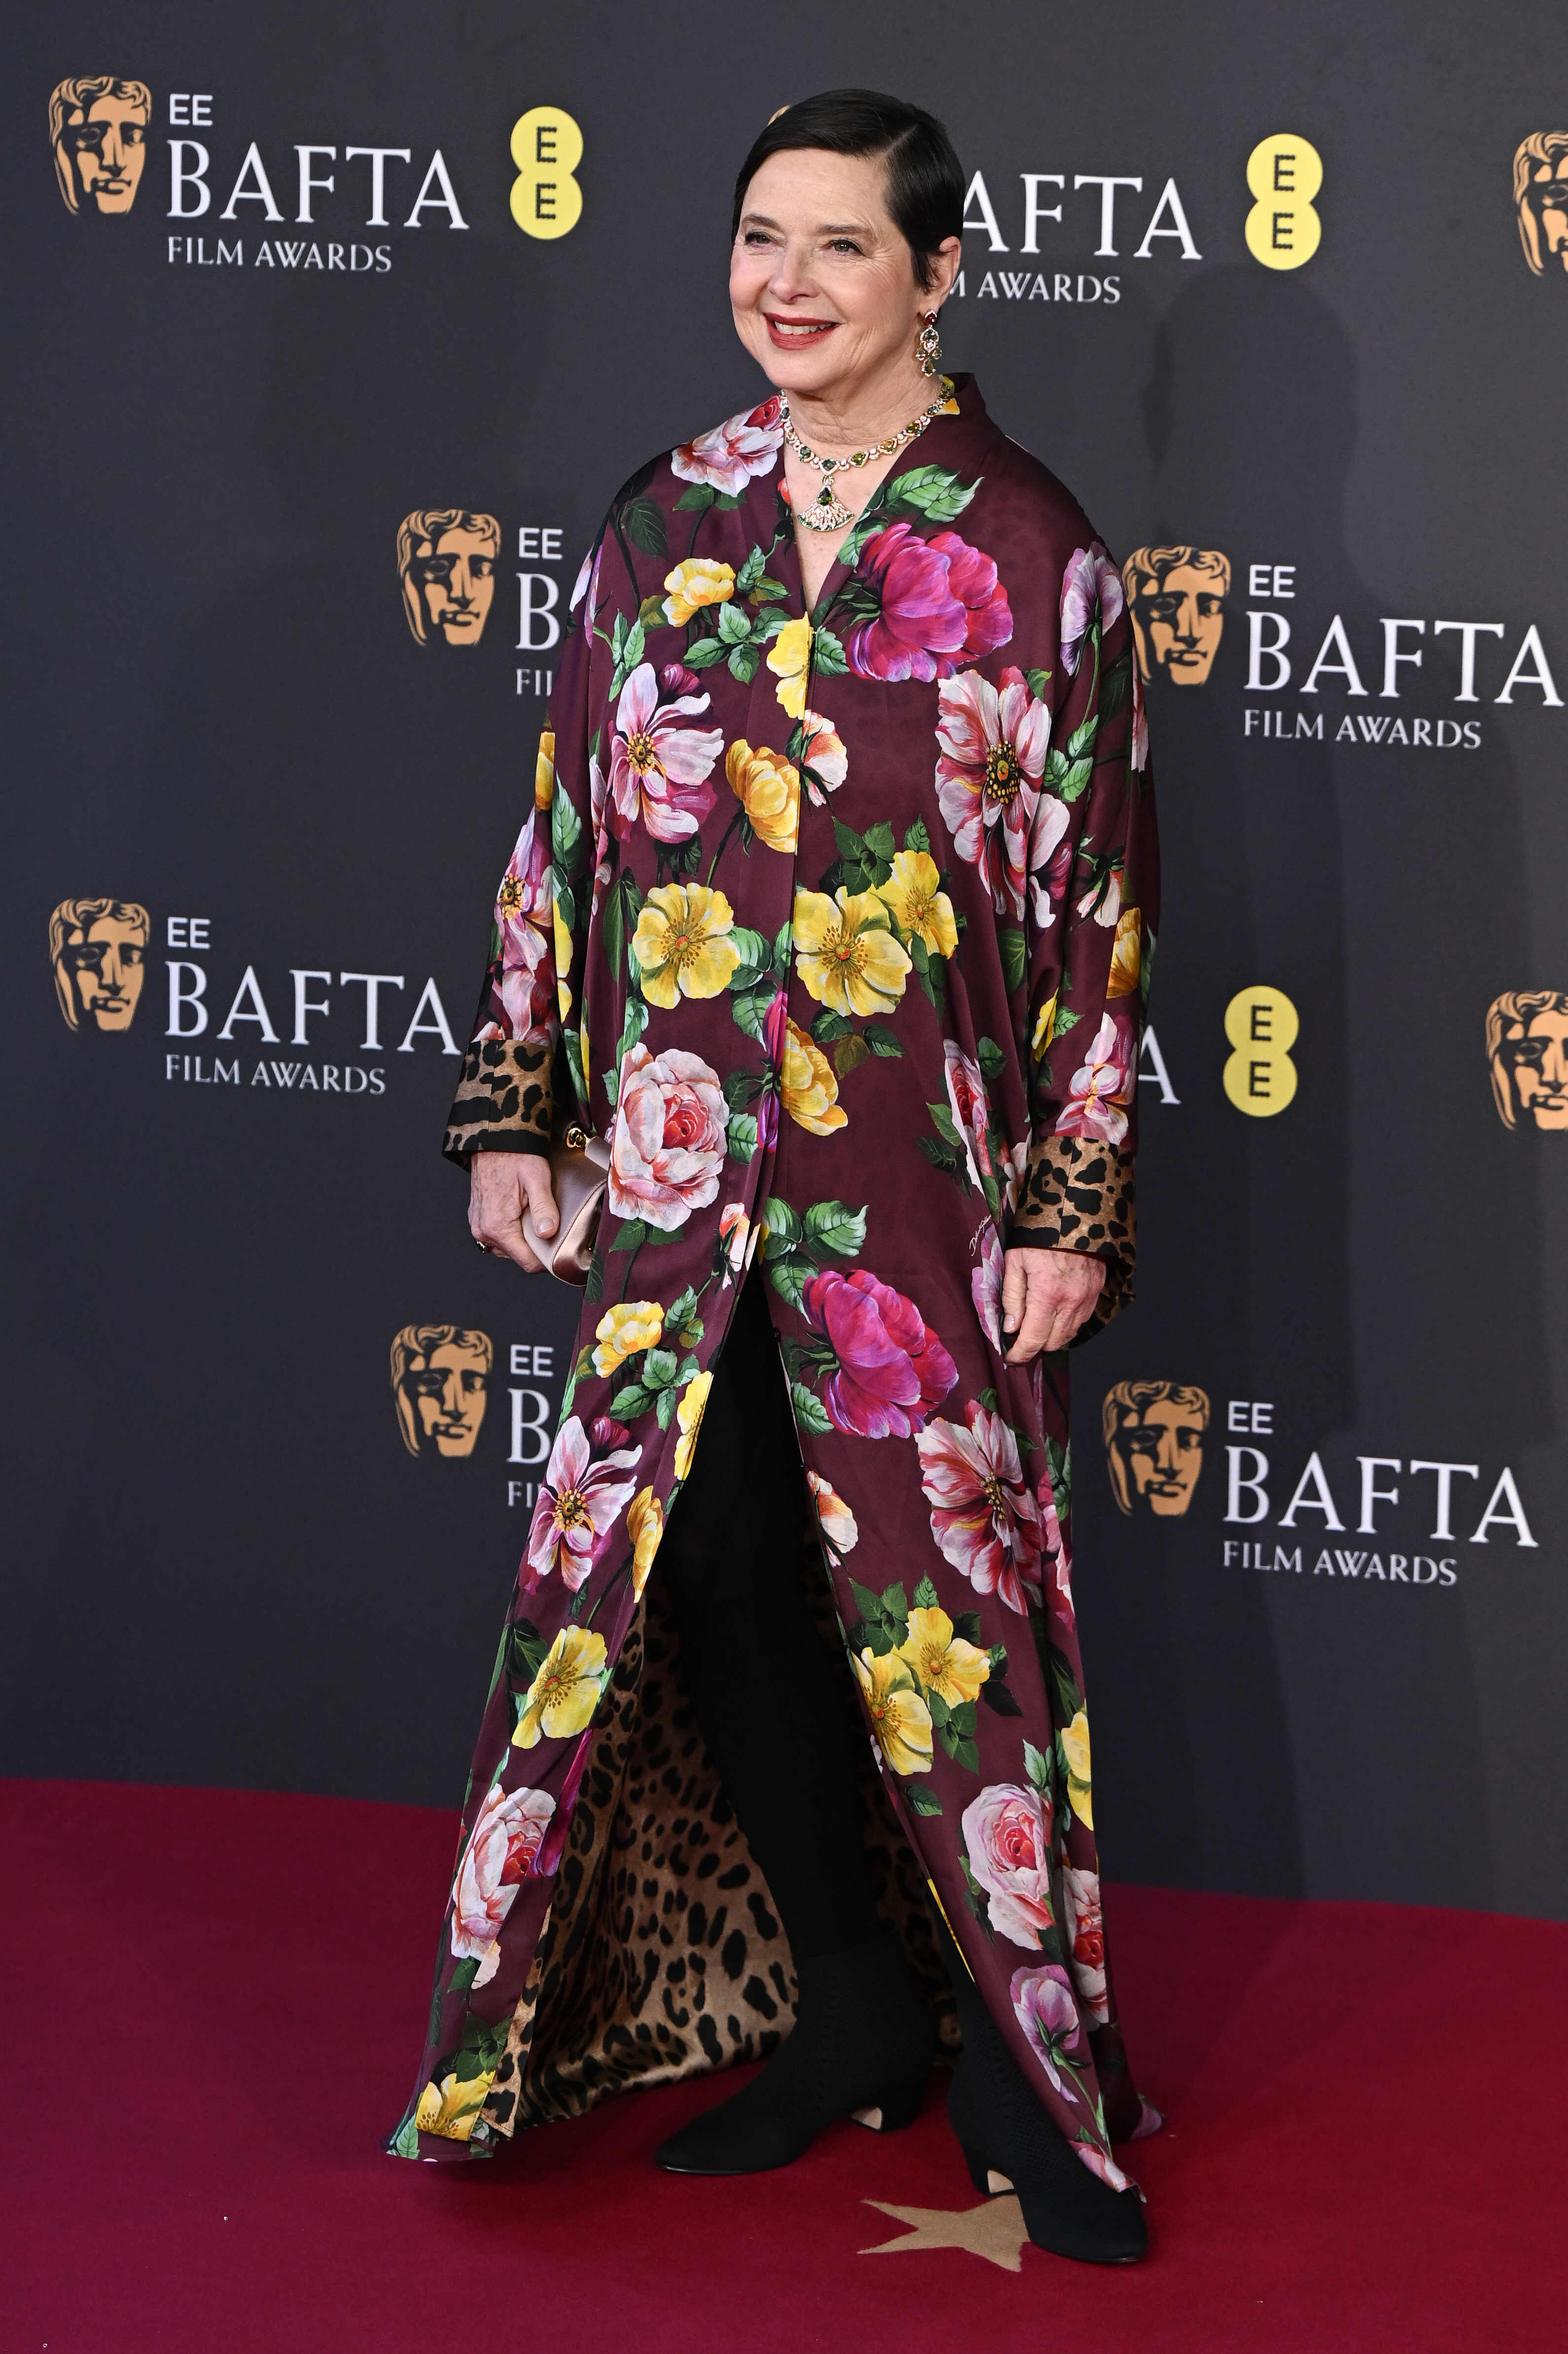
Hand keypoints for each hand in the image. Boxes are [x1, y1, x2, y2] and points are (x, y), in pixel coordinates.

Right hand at [469, 1151, 558, 1272]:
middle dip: (535, 1246)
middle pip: (518, 1256)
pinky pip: (499, 1237)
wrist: (494, 1139)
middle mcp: (483, 1230)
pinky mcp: (478, 1219)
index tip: (560, 1249)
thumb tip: (547, 1233)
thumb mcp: (537, 1178)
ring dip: (523, 1238)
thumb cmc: (515, 1155)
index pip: (527, 1262)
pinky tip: (521, 1214)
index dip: (547, 1259)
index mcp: (497, 1226)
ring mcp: (478, 1226)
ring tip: (533, 1217)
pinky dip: (512, 1231)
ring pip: (508, 1248)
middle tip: (547, 1224)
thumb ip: (543, 1208)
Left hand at [1001, 1245, 1105, 1362]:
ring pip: (1069, 1335)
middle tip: (1020, 1338)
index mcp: (1047, 1295)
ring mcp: (1087, 1298)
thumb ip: (1012, 1298)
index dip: (1020, 1354)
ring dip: (1052, 1337)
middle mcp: (1071, 1302)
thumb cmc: (1039, 1236)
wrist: (1075, 1214)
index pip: (1033, 1339)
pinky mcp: (1097, 1292)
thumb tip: (1010, 1328)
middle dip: (1035, 1346)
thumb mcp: (1015, 1262)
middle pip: (1053, 1343)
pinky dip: (1067, 1324)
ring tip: (1037, 1325)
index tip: (1010, 1358)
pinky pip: (1082, 1320)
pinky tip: (1055, 1313)